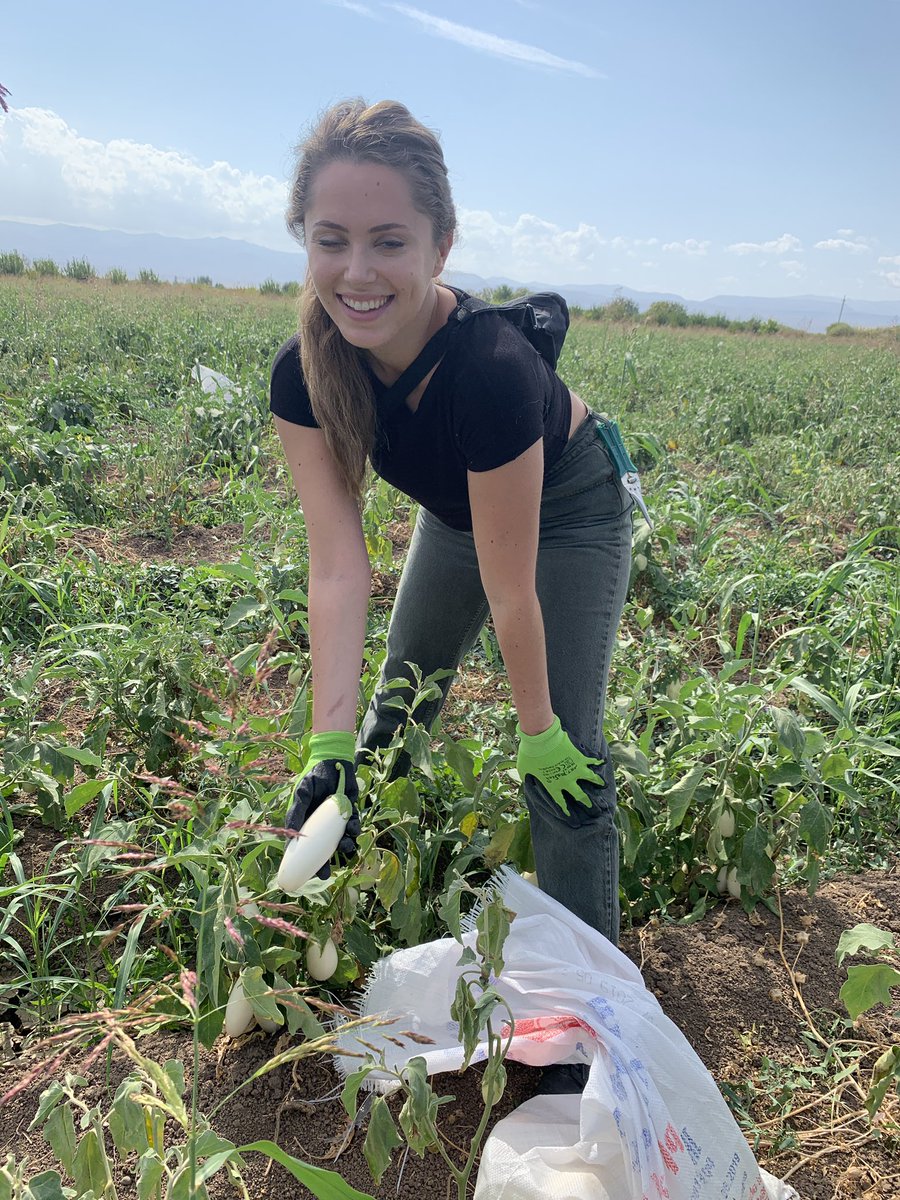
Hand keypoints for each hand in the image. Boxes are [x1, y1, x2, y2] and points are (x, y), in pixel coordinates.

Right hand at [286, 731, 360, 878]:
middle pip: (324, 850)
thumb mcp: (302, 793)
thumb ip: (296, 812)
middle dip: (326, 863)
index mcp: (307, 821)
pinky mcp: (351, 812)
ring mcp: (337, 820)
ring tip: (345, 845)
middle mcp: (322, 824)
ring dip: (345, 847)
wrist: (335, 759)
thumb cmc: (314, 775)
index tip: (304, 874)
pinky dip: (354, 829)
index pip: (305, 846)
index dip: (305, 861)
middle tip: (327, 875)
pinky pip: (354, 826)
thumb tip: (290, 834)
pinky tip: (352, 828)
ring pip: (341, 841)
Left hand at [516, 717, 604, 822]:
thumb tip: (526, 778)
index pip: (561, 803)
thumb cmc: (529, 754)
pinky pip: (592, 761)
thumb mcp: (524, 769)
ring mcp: (576, 769)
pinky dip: (598, 761)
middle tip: (594, 808)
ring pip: (591, 779)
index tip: (571, 817)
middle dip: (588, 803)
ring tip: (604, 785)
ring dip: (598, 782)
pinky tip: (603, 761)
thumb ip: (527, 777)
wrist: (541, 739)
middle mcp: (567, 781)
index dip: (566, 811)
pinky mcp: (580, 758)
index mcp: (553, 786)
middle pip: (580, 795)